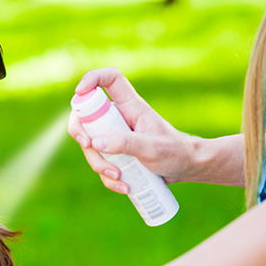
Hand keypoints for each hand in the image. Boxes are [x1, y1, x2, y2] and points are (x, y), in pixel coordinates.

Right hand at [69, 67, 195, 192]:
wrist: (186, 167)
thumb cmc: (174, 151)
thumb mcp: (152, 148)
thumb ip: (126, 143)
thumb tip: (95, 142)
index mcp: (131, 106)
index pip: (110, 79)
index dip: (92, 79)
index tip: (79, 92)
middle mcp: (119, 117)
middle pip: (86, 114)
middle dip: (80, 131)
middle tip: (88, 145)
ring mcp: (114, 136)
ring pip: (90, 144)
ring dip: (98, 163)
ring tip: (119, 177)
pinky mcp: (115, 153)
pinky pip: (100, 163)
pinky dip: (107, 177)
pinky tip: (124, 186)